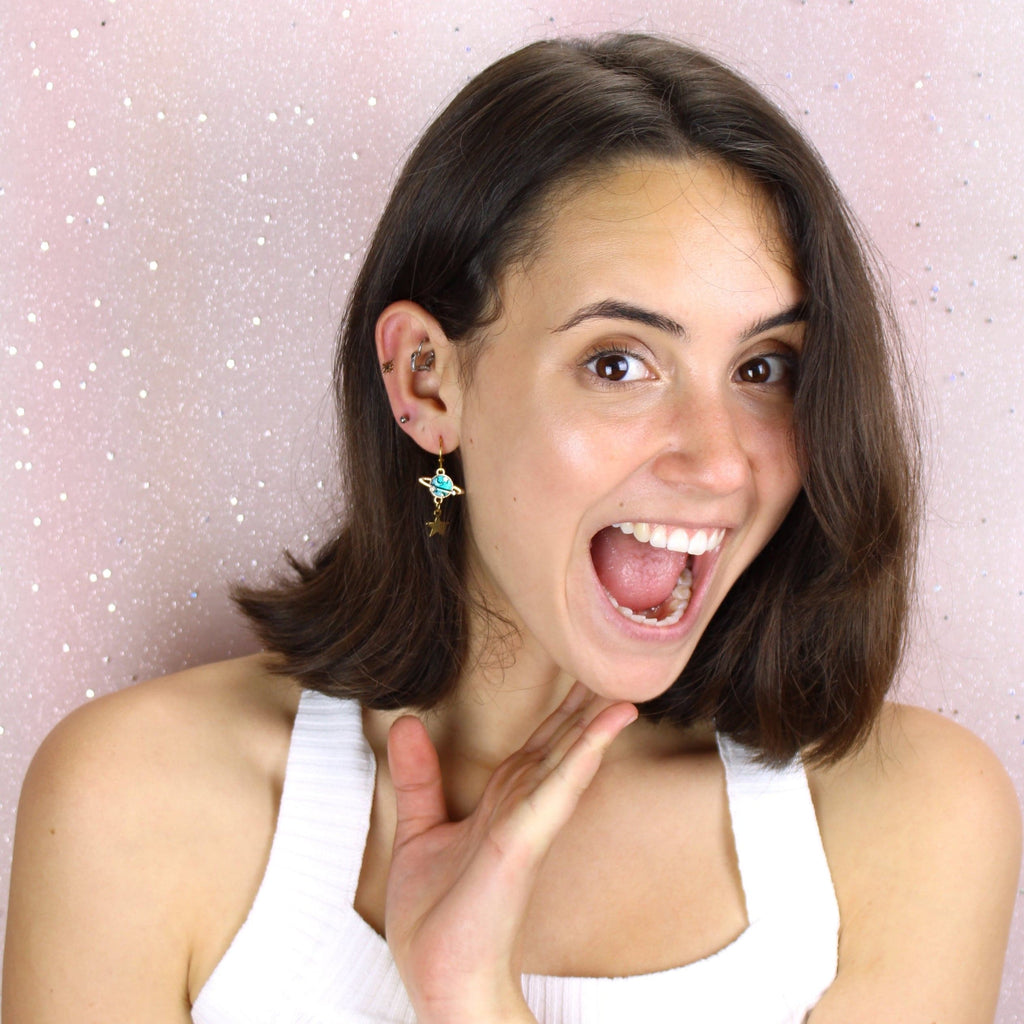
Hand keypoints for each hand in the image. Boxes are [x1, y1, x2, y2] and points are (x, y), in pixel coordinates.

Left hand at [384, 682, 637, 1023]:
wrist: (438, 979)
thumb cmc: (435, 918)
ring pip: (565, 763)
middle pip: (558, 746)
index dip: (558, 712)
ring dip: (593, 727)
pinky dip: (578, 761)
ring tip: (621, 692)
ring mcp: (525, 828)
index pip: (535, 748)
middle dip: (583, 706)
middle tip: (610, 665)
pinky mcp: (521, 845)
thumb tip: (405, 722)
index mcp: (499, 806)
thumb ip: (418, 778)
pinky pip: (554, 794)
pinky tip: (598, 735)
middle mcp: (519, 811)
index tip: (578, 676)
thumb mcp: (417, 830)